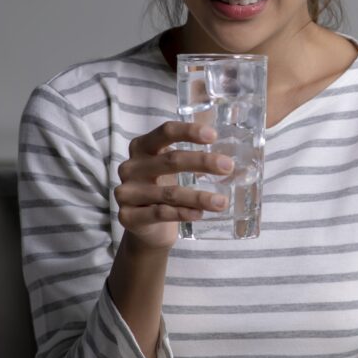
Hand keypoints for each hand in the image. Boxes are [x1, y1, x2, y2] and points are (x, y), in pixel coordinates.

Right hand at [114, 121, 233, 250]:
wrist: (145, 226)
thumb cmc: (163, 187)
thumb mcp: (172, 165)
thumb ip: (192, 151)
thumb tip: (230, 138)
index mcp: (142, 147)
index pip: (166, 132)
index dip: (189, 131)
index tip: (214, 136)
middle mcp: (131, 167)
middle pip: (170, 160)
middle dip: (203, 162)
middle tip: (228, 166)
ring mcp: (127, 192)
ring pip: (169, 193)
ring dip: (199, 197)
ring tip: (222, 202)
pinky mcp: (128, 216)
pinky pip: (160, 213)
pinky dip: (182, 213)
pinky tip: (199, 214)